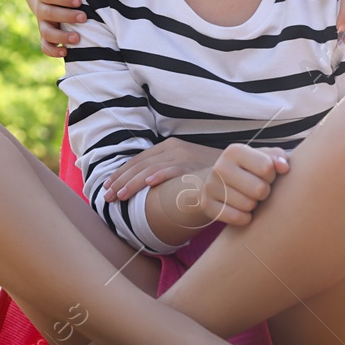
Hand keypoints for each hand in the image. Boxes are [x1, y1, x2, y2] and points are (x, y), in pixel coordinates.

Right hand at [36, 0, 85, 57]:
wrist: (49, 1)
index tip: (79, 1)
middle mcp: (42, 10)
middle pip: (50, 14)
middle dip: (67, 17)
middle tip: (84, 17)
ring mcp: (43, 25)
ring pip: (47, 33)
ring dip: (61, 37)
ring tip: (77, 39)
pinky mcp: (46, 38)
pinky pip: (45, 47)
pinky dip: (53, 52)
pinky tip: (66, 53)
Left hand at [103, 138, 224, 201]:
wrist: (238, 168)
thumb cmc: (208, 173)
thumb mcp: (184, 168)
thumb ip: (166, 172)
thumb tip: (144, 186)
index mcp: (168, 147)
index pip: (138, 161)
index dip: (120, 174)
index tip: (106, 188)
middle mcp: (174, 148)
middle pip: (140, 164)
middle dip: (120, 181)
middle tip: (107, 197)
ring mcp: (184, 156)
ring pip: (151, 168)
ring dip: (133, 183)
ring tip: (121, 196)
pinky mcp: (195, 165)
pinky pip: (175, 170)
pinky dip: (161, 175)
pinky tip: (149, 183)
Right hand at [179, 144, 290, 226]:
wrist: (217, 184)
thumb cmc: (249, 170)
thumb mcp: (263, 158)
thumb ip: (278, 158)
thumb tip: (284, 168)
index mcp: (235, 151)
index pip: (267, 168)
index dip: (272, 176)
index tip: (266, 176)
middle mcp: (220, 166)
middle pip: (259, 189)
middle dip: (264, 192)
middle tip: (258, 190)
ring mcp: (211, 186)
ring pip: (248, 205)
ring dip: (254, 206)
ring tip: (248, 198)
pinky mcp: (207, 205)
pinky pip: (236, 218)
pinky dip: (244, 218)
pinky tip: (243, 211)